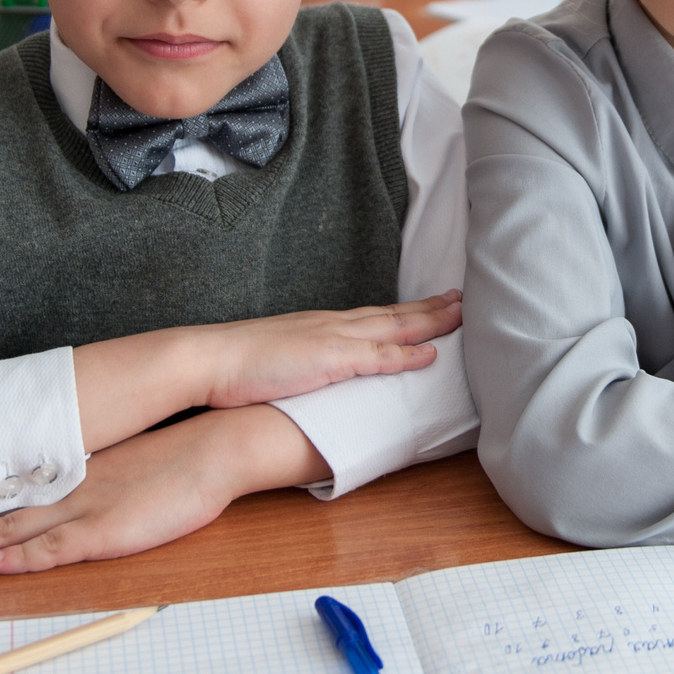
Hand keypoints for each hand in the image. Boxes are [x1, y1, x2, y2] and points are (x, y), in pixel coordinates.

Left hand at [0, 405, 323, 573]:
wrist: (217, 446)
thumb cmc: (183, 461)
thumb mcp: (135, 469)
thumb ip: (108, 482)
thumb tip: (87, 492)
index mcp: (81, 477)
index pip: (19, 495)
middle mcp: (74, 491)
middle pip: (4, 512)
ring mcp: (88, 509)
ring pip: (16, 530)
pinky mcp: (107, 528)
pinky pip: (55, 547)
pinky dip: (22, 556)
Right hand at [205, 290, 461, 408]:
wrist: (208, 360)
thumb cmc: (235, 365)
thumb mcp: (279, 360)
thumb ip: (302, 363)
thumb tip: (313, 373)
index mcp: (320, 326)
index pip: (373, 316)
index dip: (405, 312)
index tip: (433, 305)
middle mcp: (331, 325)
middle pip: (392, 314)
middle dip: (430, 308)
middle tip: (464, 300)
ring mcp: (332, 340)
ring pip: (393, 327)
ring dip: (430, 322)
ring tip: (463, 315)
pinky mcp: (328, 359)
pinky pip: (376, 357)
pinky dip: (406, 354)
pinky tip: (431, 353)